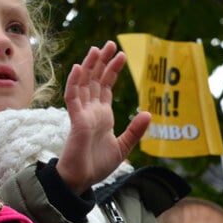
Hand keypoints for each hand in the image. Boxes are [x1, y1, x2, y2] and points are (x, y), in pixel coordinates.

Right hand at [55, 41, 150, 194]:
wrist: (82, 180)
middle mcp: (91, 111)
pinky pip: (73, 98)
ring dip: (90, 66)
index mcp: (102, 115)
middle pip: (95, 80)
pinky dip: (75, 82)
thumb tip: (148, 113)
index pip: (105, 87)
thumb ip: (135, 130)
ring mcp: (82, 114)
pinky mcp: (76, 121)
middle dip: (102, 62)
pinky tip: (79, 68)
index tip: (121, 55)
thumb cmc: (97, 165)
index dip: (112, 70)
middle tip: (110, 43)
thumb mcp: (123, 147)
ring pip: (84, 84)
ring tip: (98, 49)